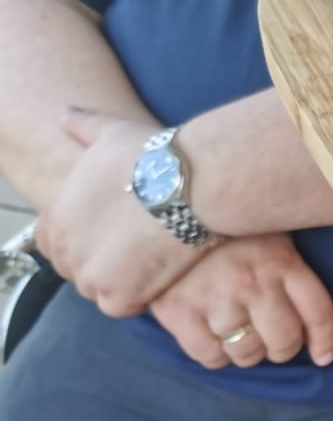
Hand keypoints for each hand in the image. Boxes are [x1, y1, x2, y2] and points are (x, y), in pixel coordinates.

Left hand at [35, 109, 204, 317]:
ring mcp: (90, 276)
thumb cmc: (153, 155)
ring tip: (151, 259)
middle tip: (138, 247)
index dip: (84, 239)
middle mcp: (64, 249)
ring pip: (99, 289)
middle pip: (77, 269)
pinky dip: (140, 296)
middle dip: (103, 262)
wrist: (190, 184)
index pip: (53, 242)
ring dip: (121, 280)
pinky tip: (160, 273)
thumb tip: (62, 114)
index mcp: (55, 216)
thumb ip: (82, 126)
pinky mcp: (120, 297)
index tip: (113, 232)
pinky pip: (123, 306)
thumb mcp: (110, 133)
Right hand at [149, 233, 332, 369]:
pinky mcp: (179, 312)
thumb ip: (289, 268)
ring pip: (247, 353)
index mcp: (280, 261)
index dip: (324, 340)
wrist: (163, 210)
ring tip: (239, 336)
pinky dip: (215, 357)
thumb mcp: (268, 234)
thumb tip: (309, 321)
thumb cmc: (226, 229)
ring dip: (248, 353)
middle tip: (272, 342)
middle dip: (282, 349)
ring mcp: (216, 298)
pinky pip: (209, 357)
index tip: (323, 356)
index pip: (317, 311)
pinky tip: (213, 340)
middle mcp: (253, 282)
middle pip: (284, 341)